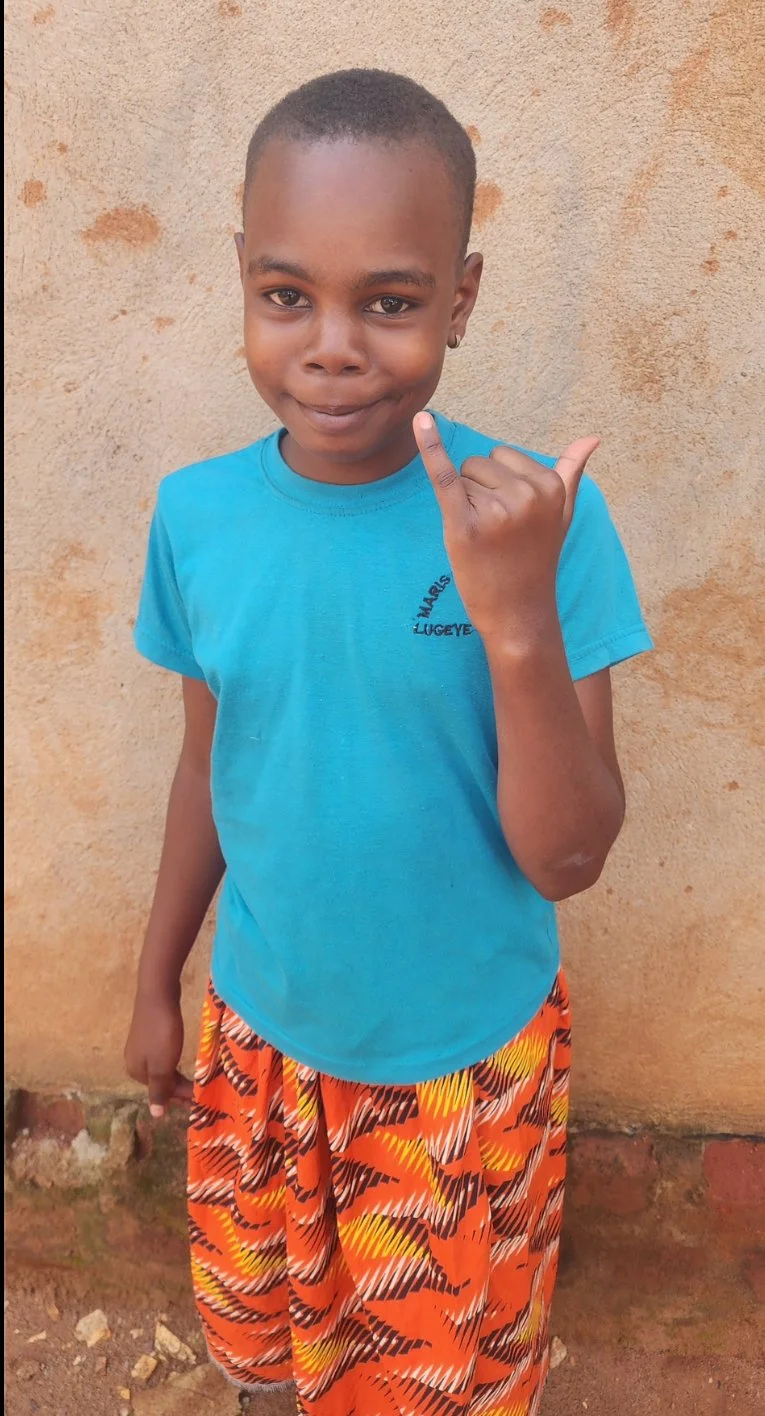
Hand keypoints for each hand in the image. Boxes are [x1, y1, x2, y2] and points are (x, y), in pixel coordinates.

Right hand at [124, 991, 192, 1119]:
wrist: (157, 993)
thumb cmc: (161, 1032)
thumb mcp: (162, 1065)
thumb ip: (160, 1090)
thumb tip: (155, 1115)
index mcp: (136, 1072)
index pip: (161, 1092)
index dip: (181, 1097)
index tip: (201, 1100)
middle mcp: (135, 1061)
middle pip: (160, 1081)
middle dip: (179, 1088)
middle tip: (201, 1092)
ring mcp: (140, 1045)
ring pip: (162, 1067)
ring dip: (178, 1075)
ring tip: (195, 1079)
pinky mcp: (149, 1032)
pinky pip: (162, 1054)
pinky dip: (174, 1060)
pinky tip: (181, 1058)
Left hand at [413, 413, 598, 645]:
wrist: (519, 614)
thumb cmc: (536, 561)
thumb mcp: (562, 517)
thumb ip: (572, 474)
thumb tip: (592, 438)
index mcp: (550, 487)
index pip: (503, 457)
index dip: (500, 485)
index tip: (513, 517)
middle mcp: (526, 495)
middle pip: (480, 464)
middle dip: (480, 492)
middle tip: (496, 531)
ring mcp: (496, 511)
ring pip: (461, 479)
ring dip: (464, 505)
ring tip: (484, 538)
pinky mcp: (465, 526)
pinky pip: (444, 476)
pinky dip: (430, 448)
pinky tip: (421, 423)